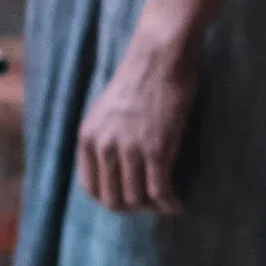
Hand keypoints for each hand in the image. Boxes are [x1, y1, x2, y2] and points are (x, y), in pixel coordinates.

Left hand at [77, 27, 196, 214]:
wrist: (160, 57)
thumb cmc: (140, 79)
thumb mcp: (107, 111)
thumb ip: (105, 139)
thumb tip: (117, 170)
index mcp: (88, 137)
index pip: (90, 188)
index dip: (111, 200)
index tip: (129, 200)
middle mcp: (104, 146)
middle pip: (113, 199)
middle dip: (133, 209)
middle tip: (151, 206)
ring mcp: (129, 149)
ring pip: (137, 198)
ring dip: (154, 208)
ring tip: (167, 205)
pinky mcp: (156, 149)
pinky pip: (160, 190)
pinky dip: (169, 204)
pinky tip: (177, 206)